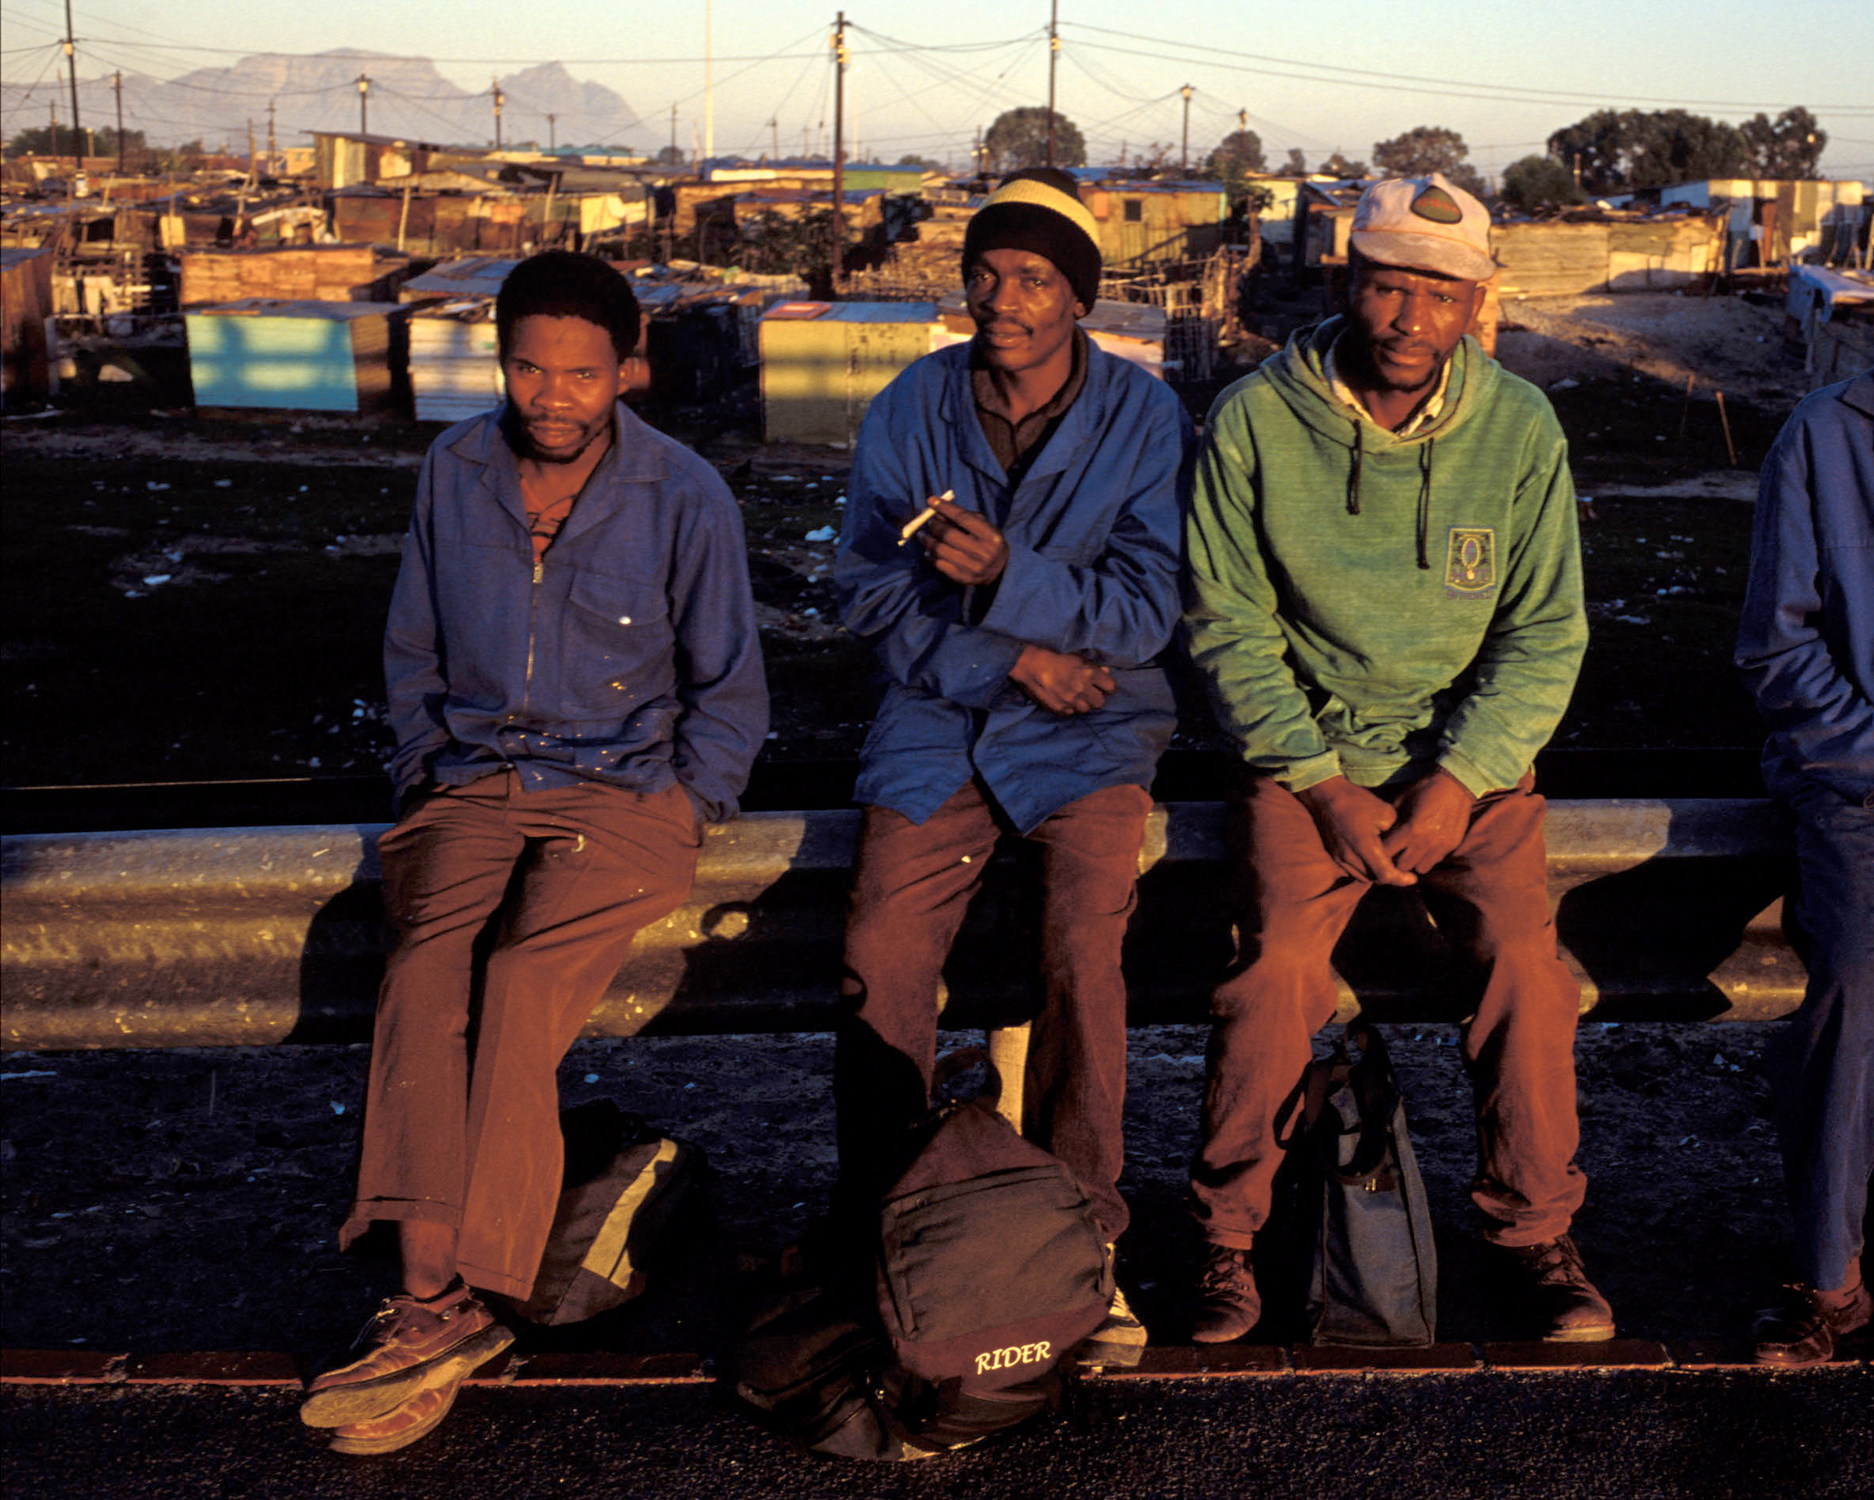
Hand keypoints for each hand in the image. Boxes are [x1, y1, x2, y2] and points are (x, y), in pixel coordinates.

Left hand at [921, 499, 1008, 585]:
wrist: (1001, 570)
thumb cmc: (988, 542)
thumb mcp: (982, 526)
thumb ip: (963, 517)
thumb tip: (937, 512)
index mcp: (990, 535)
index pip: (963, 518)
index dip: (945, 508)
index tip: (931, 500)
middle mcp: (982, 552)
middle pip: (949, 535)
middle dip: (934, 526)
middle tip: (929, 522)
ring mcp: (972, 567)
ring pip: (941, 550)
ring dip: (928, 541)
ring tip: (923, 536)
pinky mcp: (963, 578)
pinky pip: (940, 565)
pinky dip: (930, 556)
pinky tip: (928, 551)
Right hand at [1010, 644, 1115, 714]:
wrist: (1029, 664)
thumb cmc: (1053, 656)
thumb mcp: (1076, 657)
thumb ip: (1093, 667)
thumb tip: (1105, 672)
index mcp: (1089, 673)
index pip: (1111, 687)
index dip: (1107, 686)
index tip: (1102, 685)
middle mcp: (1082, 688)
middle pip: (1100, 702)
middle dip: (1095, 697)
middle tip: (1088, 691)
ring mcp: (1070, 700)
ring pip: (1086, 709)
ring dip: (1082, 703)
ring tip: (1074, 695)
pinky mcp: (1059, 708)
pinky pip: (1071, 712)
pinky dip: (1069, 707)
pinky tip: (1063, 698)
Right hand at [1294, 776, 1413, 886]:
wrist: (1326, 795)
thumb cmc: (1356, 801)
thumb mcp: (1386, 812)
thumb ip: (1397, 833)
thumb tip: (1402, 845)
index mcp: (1363, 846)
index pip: (1385, 874)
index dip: (1401, 879)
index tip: (1413, 878)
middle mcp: (1349, 856)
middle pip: (1375, 878)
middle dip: (1391, 876)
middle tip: (1404, 870)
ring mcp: (1339, 857)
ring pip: (1363, 877)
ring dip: (1376, 874)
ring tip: (1388, 865)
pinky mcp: (1334, 855)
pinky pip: (1352, 871)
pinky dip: (1365, 869)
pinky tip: (1373, 859)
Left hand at [1380, 768, 1474, 875]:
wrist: (1457, 784)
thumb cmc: (1424, 788)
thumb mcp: (1402, 800)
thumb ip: (1390, 820)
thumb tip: (1379, 835)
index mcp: (1411, 829)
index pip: (1387, 853)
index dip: (1381, 851)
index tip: (1379, 847)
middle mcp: (1426, 842)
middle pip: (1402, 866)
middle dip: (1395, 860)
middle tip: (1393, 852)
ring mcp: (1441, 846)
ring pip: (1420, 868)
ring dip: (1413, 861)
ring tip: (1409, 850)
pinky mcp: (1452, 846)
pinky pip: (1435, 861)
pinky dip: (1427, 857)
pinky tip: (1424, 846)